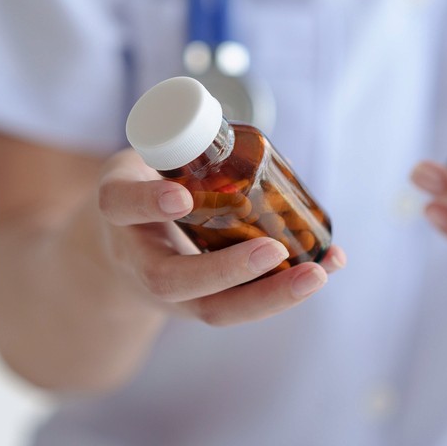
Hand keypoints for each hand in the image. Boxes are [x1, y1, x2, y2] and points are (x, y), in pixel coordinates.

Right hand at [95, 149, 345, 325]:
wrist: (122, 249)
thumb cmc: (146, 190)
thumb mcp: (145, 160)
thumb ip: (180, 146)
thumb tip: (243, 136)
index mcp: (118, 211)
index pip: (121, 206)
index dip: (148, 203)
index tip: (180, 197)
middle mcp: (137, 260)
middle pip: (172, 282)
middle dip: (226, 270)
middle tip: (273, 249)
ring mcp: (169, 293)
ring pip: (213, 310)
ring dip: (270, 295)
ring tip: (317, 273)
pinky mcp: (201, 306)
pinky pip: (242, 308)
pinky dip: (288, 291)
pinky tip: (328, 268)